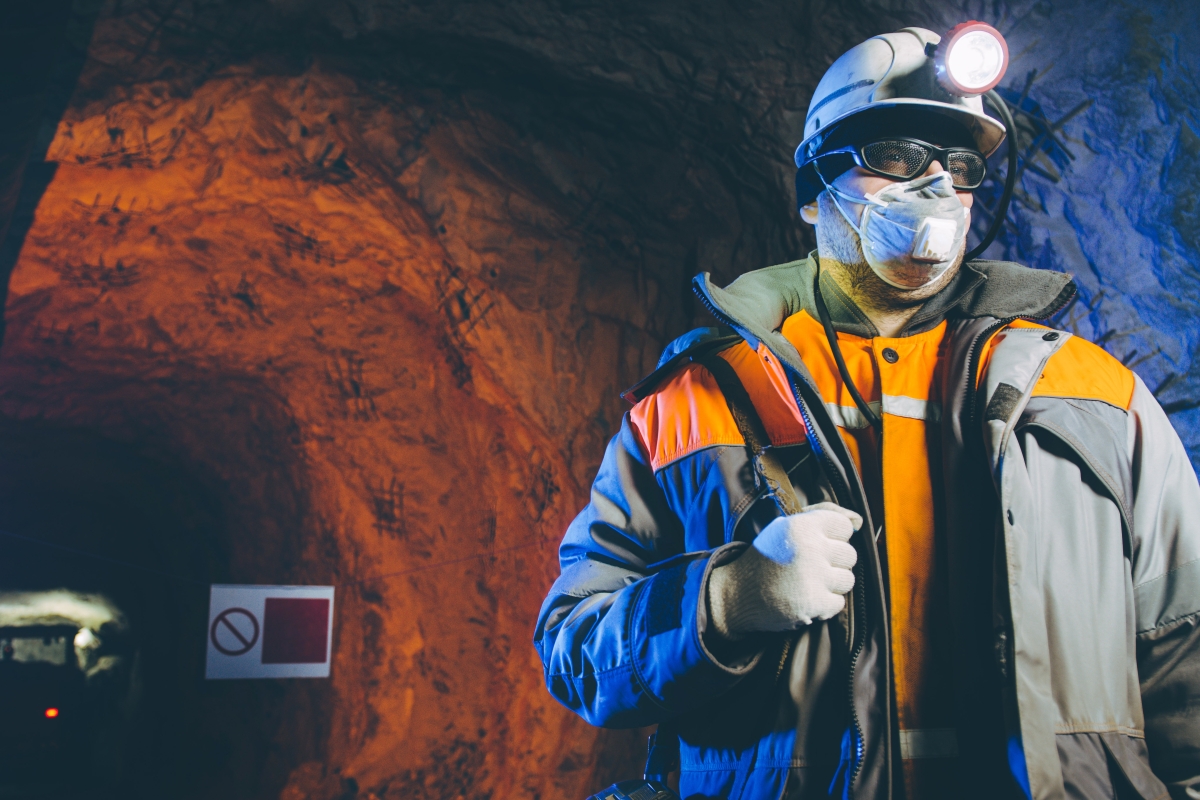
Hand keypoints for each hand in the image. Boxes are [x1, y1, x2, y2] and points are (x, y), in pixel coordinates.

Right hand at [707, 503, 860, 639]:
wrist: (738, 594)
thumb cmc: (766, 557)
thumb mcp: (786, 526)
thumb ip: (823, 515)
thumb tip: (859, 521)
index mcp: (802, 526)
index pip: (844, 527)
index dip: (832, 537)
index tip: (815, 545)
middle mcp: (810, 548)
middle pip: (849, 555)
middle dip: (833, 562)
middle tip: (809, 567)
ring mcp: (814, 577)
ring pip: (848, 580)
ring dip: (830, 584)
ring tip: (807, 583)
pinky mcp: (814, 603)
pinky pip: (839, 603)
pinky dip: (824, 604)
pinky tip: (804, 598)